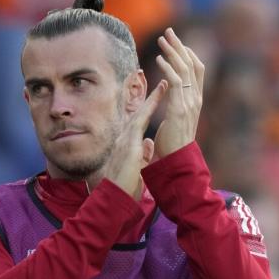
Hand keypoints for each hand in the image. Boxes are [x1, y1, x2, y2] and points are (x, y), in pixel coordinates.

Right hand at [105, 80, 168, 198]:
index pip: (140, 122)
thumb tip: (149, 142)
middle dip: (151, 98)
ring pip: (140, 114)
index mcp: (127, 144)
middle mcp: (124, 138)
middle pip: (139, 113)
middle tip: (163, 83)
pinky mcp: (128, 145)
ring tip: (164, 85)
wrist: (114, 196)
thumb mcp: (137, 165)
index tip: (160, 96)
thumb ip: (143, 152)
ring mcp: (125, 140)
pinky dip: (148, 112)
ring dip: (152, 99)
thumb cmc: (124, 184)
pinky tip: (156, 103)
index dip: (150, 108)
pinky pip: (139, 124)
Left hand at [153, 27, 205, 157]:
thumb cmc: (173, 142)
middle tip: (169, 31)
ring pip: (184, 69)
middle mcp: (196, 98)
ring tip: (162, 38)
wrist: (177, 159)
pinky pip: (175, 81)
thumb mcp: (177, 117)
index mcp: (196, 99)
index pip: (197, 69)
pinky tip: (159, 58)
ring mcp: (189, 102)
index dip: (188, 53)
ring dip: (172, 51)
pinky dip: (167, 67)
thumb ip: (176, 102)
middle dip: (180, 45)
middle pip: (191, 64)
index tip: (177, 42)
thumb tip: (168, 89)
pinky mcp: (179, 108)